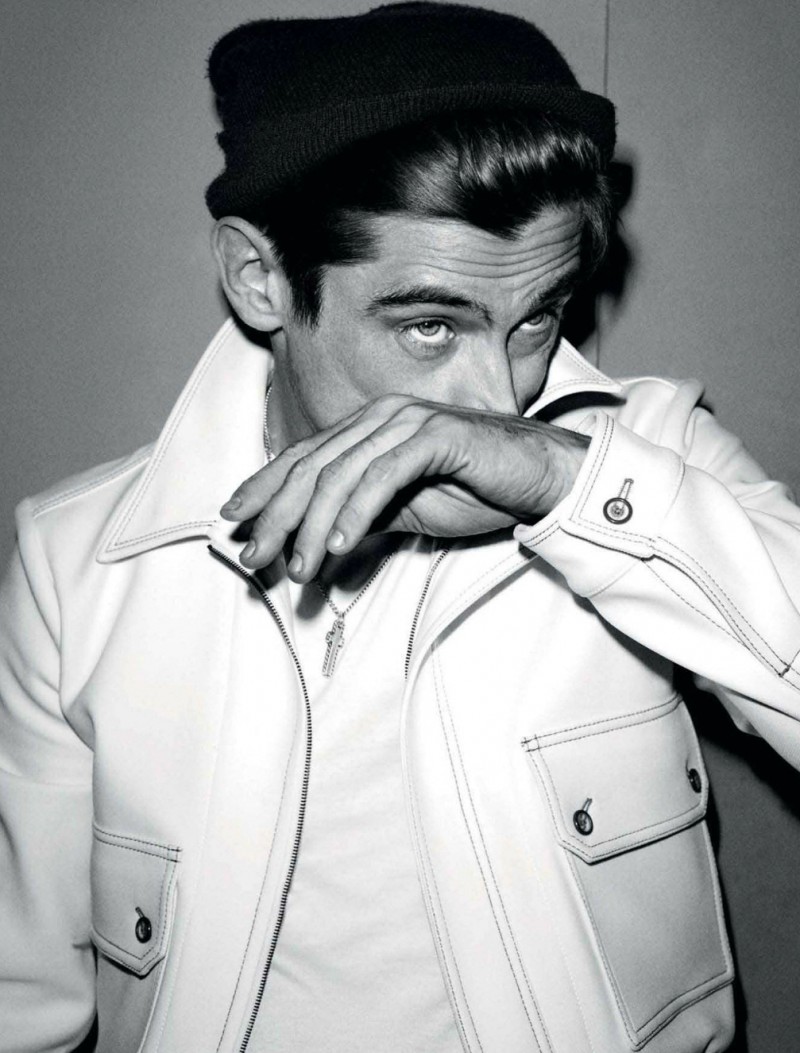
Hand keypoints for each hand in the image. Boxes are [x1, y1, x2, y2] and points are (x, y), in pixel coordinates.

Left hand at [220, 393, 588, 579]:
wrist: (539, 481)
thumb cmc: (475, 491)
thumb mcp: (404, 511)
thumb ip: (360, 517)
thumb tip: (316, 546)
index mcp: (367, 428)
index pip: (302, 457)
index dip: (263, 488)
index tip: (233, 521)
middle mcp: (380, 416)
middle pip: (311, 466)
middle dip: (277, 516)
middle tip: (256, 557)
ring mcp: (407, 421)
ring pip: (340, 474)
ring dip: (314, 525)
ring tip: (301, 567)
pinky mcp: (436, 435)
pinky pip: (383, 475)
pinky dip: (357, 512)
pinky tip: (342, 546)